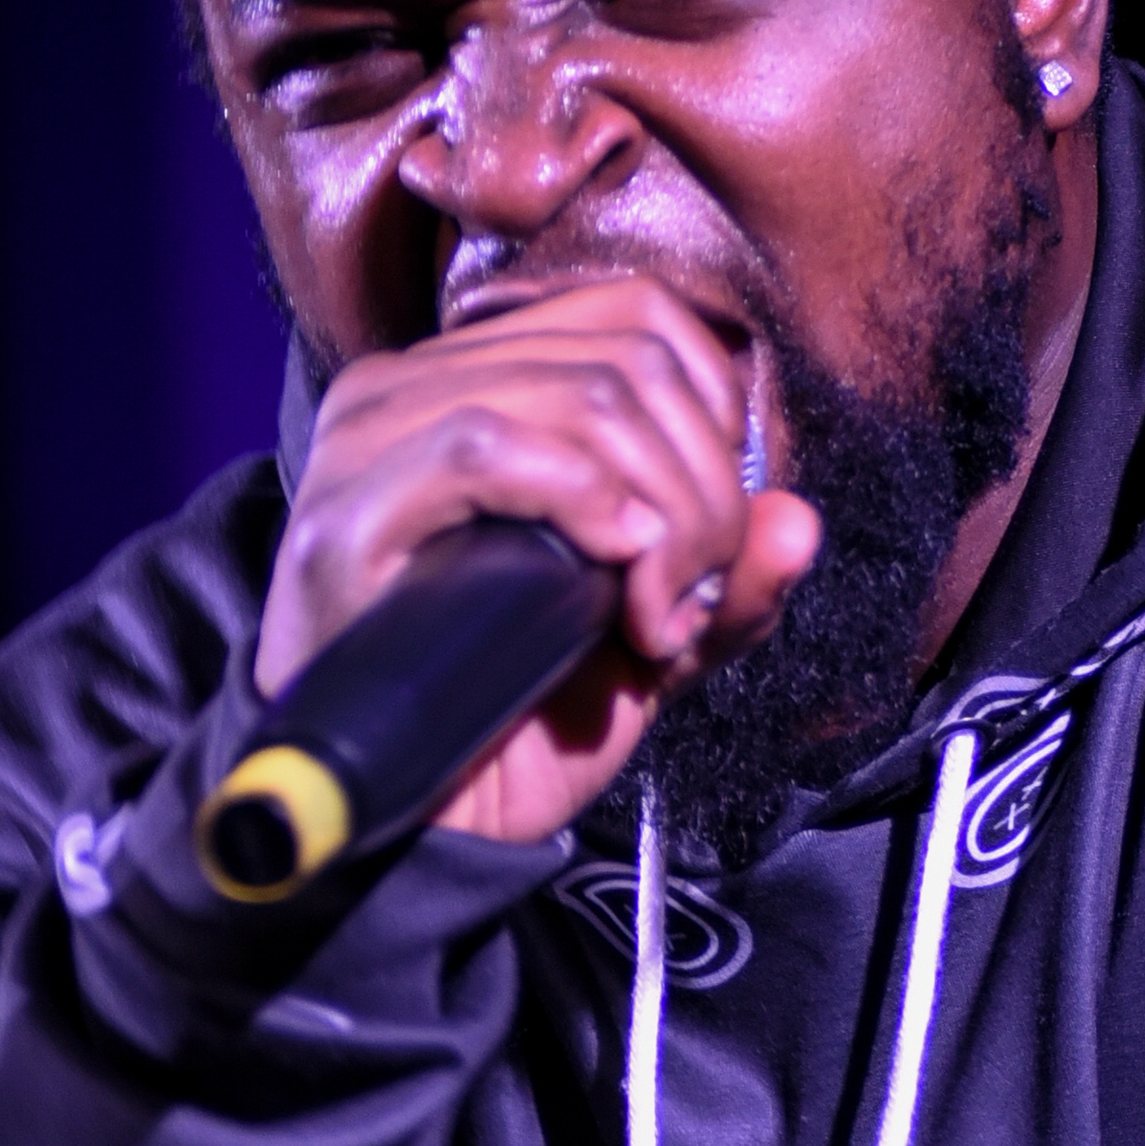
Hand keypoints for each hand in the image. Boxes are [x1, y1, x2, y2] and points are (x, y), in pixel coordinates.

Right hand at [264, 278, 823, 844]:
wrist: (426, 830)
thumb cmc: (520, 719)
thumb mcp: (652, 639)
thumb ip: (727, 580)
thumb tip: (797, 521)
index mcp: (476, 381)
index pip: (634, 315)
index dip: (712, 416)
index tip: (712, 538)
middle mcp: (411, 386)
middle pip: (625, 362)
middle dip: (700, 491)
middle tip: (688, 603)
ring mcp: (369, 440)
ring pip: (578, 397)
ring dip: (661, 516)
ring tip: (653, 619)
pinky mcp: (347, 511)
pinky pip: (486, 446)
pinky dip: (580, 503)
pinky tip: (612, 580)